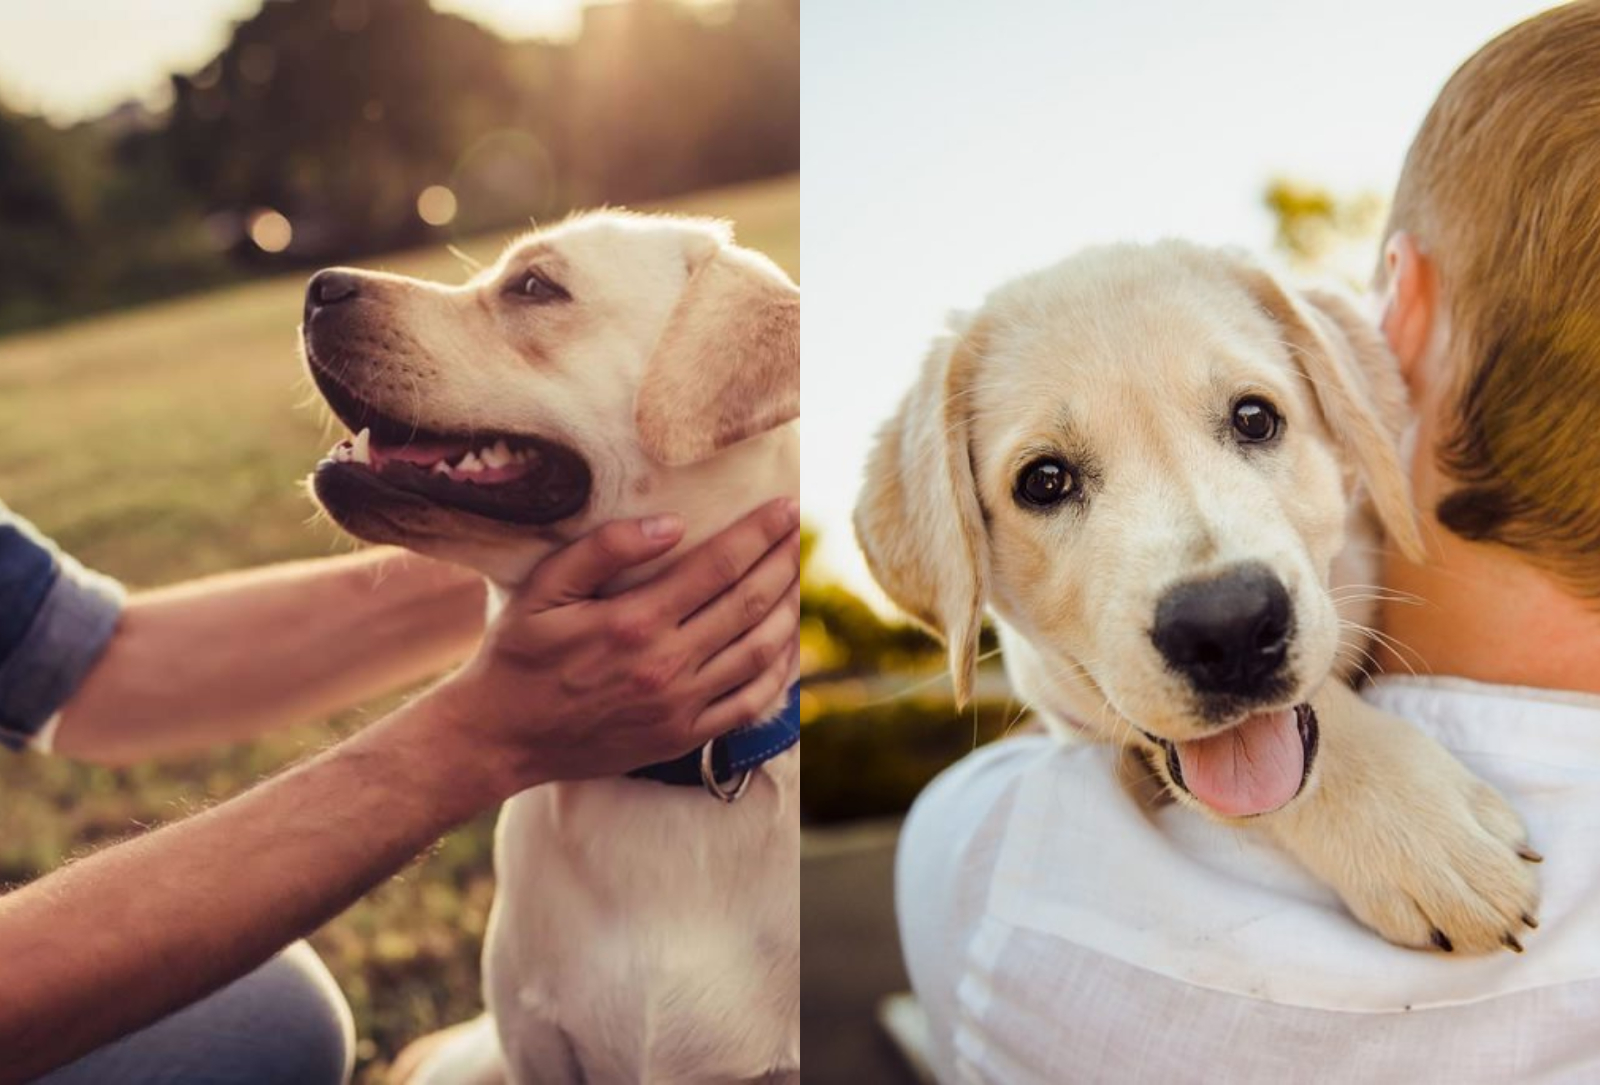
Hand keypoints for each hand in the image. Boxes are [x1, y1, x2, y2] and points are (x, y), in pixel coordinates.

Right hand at [433, 498, 800, 793]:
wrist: (501, 738)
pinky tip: (787, 643)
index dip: (759, 532)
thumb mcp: (544, 589)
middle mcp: (666, 665)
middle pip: (750, 604)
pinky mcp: (682, 736)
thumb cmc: (518, 654)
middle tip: (799, 531)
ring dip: (789, 610)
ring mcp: (680, 706)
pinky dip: (779, 670)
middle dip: (783, 562)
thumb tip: (672, 524)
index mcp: (634, 622)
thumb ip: (604, 550)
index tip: (785, 506)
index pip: (719, 566)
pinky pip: (750, 703)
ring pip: (760, 651)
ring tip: (798, 577)